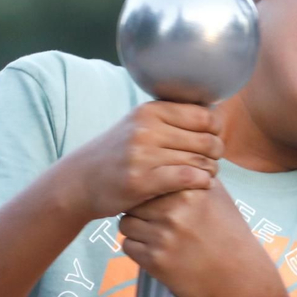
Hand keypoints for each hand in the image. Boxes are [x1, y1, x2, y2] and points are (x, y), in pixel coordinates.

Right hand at [58, 101, 222, 220]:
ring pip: (200, 160)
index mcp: (150, 111)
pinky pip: (188, 177)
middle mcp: (146, 129)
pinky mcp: (141, 180)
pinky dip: (201, 182)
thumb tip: (213, 112)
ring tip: (205, 175)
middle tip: (211, 162)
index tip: (212, 140)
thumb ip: (171, 118)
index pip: (205, 115)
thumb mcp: (139, 125)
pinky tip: (199, 185)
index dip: (216, 130)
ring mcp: (142, 154)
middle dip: (216, 153)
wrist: (79, 181)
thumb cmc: (118, 154)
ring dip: (210, 170)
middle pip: (206, 139)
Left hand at [119, 182, 280, 296]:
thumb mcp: (217, 196)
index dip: (150, 188)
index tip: (156, 197)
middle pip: (134, 200)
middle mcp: (175, 212)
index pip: (150, 178)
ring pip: (127, 224)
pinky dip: (139, 250)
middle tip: (154, 219)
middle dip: (140, 209)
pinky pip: (128, 247)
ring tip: (157, 236)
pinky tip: (158, 251)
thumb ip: (194, 174)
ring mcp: (163, 237)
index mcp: (189, 190)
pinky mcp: (155, 262)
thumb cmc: (228, 233)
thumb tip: (172, 152)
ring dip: (137, 230)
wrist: (239, 276)